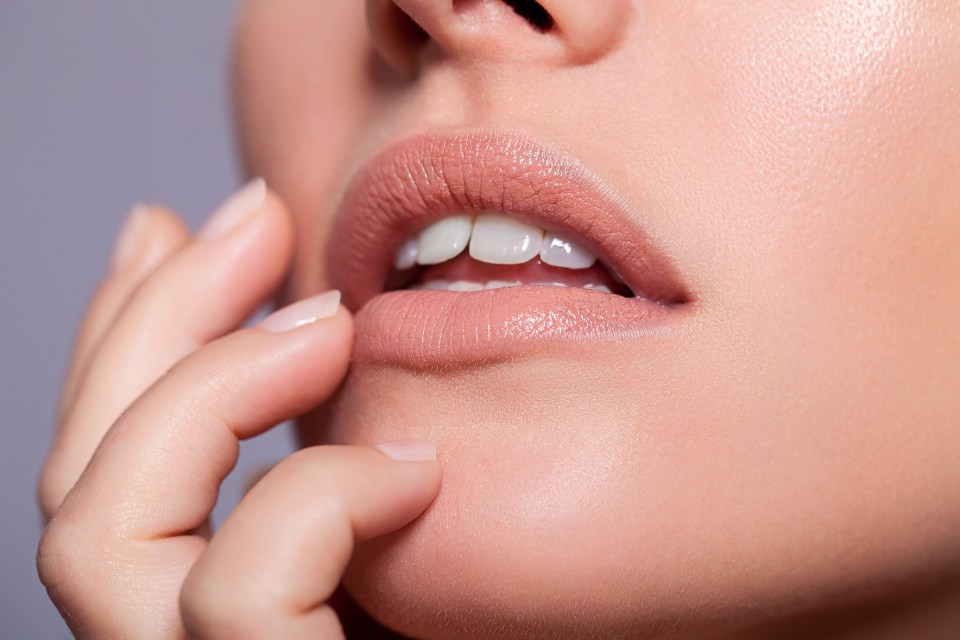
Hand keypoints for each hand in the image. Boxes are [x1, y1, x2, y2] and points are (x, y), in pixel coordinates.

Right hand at [37, 182, 441, 637]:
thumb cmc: (517, 639)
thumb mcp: (417, 522)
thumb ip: (358, 440)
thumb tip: (323, 311)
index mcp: (215, 612)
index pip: (111, 469)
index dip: (128, 336)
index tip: (186, 226)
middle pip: (87, 480)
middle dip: (159, 320)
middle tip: (258, 216)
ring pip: (102, 532)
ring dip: (212, 387)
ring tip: (333, 324)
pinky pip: (239, 593)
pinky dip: (322, 497)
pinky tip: (417, 467)